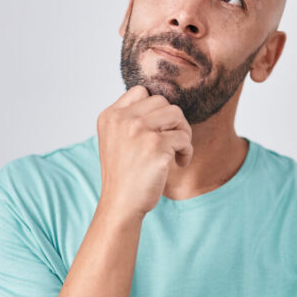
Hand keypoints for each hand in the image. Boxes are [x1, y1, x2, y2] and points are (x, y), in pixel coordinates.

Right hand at [96, 85, 192, 218]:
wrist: (120, 205)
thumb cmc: (123, 174)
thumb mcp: (115, 140)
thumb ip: (130, 118)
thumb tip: (161, 102)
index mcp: (110, 116)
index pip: (141, 91)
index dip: (154, 108)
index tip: (157, 129)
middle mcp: (122, 119)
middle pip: (162, 101)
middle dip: (173, 120)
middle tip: (173, 140)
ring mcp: (139, 131)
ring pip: (176, 115)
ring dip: (183, 132)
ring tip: (177, 150)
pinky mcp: (156, 146)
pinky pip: (183, 138)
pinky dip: (186, 151)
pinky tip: (179, 163)